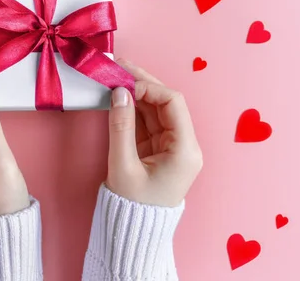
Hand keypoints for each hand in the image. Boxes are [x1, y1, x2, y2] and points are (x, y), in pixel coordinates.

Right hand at [106, 59, 202, 207]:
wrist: (133, 235)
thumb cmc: (132, 207)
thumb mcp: (123, 167)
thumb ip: (121, 127)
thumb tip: (119, 92)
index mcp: (185, 150)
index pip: (173, 104)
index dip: (149, 87)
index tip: (124, 81)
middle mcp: (183, 145)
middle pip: (165, 103)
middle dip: (142, 83)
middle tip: (117, 65)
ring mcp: (171, 146)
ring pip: (155, 109)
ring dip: (136, 92)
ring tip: (114, 74)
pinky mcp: (158, 149)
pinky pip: (146, 121)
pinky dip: (132, 107)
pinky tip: (118, 94)